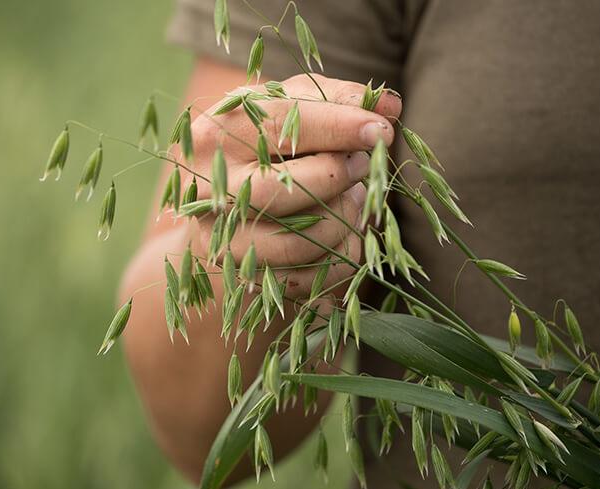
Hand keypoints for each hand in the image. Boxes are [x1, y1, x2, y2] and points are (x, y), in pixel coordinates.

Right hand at [186, 73, 401, 297]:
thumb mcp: (290, 112)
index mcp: (213, 136)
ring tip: (356, 197)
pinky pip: (309, 276)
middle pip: (284, 188)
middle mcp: (210, 190)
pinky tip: (345, 231)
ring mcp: (222, 240)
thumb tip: (389, 106)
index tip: (382, 130)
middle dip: (338, 175)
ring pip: (299, 240)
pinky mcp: (242, 277)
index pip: (280, 126)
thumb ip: (336, 100)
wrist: (226, 212)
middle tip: (365, 163)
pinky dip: (341, 254)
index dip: (337, 127)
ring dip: (344, 218)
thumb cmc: (266, 149)